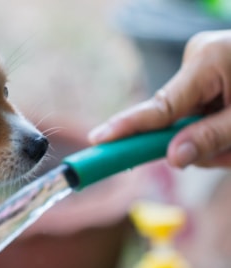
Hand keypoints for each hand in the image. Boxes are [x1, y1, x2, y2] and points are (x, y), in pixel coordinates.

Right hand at [89, 30, 230, 167]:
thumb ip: (212, 139)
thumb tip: (172, 158)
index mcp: (209, 62)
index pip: (160, 108)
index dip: (128, 129)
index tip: (98, 142)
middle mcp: (200, 58)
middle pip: (175, 118)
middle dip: (199, 144)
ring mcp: (206, 63)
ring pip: (191, 120)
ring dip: (216, 141)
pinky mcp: (214, 72)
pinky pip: (202, 111)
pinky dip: (220, 129)